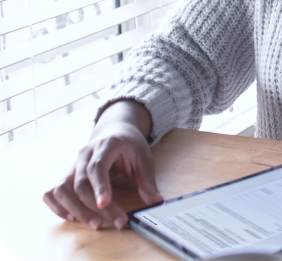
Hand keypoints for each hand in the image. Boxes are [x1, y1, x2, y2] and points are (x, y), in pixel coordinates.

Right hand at [43, 100, 163, 230]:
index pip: (97, 166)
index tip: (105, 203)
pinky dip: (58, 206)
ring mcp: (73, 164)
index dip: (100, 186)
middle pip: (81, 182)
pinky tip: (73, 217)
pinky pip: (53, 192)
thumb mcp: (144, 158)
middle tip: (114, 221)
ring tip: (94, 223)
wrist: (115, 129)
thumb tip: (156, 201)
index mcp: (106, 145)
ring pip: (62, 188)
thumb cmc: (129, 144)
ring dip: (74, 209)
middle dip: (94, 206)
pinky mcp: (67, 174)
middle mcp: (85, 154)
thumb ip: (148, 180)